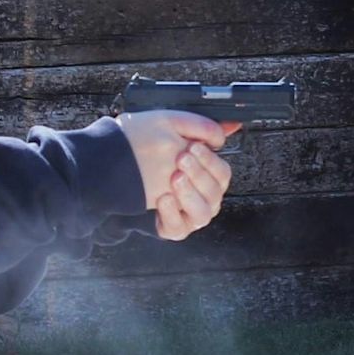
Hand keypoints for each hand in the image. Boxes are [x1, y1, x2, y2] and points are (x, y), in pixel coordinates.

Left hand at [115, 111, 234, 240]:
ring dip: (189, 194)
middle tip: (181, 158)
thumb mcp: (175, 132)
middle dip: (198, 174)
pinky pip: (178, 227)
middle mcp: (206, 199)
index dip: (210, 160)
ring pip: (202, 213)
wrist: (123, 174)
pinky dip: (171, 213)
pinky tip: (163, 197)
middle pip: (215, 191)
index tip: (193, 146)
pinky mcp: (175, 229)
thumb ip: (203, 129)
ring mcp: (191, 216)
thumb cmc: (154, 155)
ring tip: (175, 178)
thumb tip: (230, 125)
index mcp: (211, 178)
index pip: (222, 172)